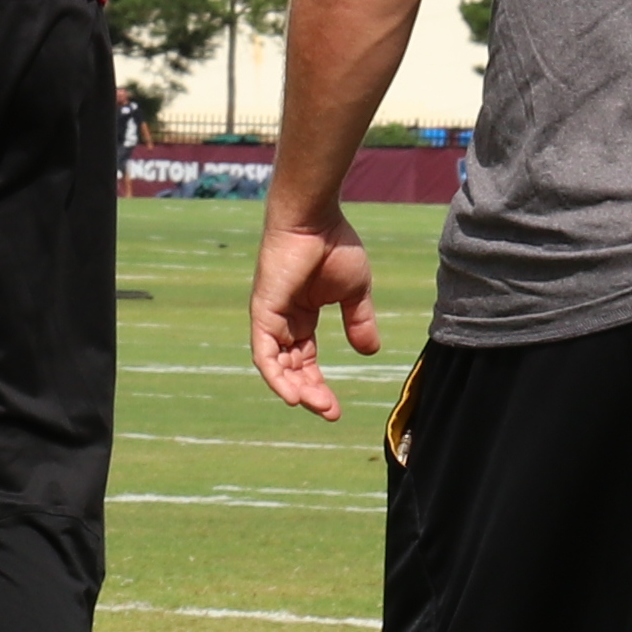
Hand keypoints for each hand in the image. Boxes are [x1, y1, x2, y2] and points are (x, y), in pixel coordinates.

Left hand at [249, 213, 378, 419]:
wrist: (315, 219)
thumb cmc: (333, 245)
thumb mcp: (354, 292)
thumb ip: (359, 322)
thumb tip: (369, 352)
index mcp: (301, 317)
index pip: (305, 361)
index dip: (318, 385)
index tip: (335, 410)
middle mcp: (282, 321)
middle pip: (291, 368)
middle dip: (309, 393)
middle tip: (330, 412)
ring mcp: (269, 317)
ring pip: (277, 366)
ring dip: (295, 390)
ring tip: (317, 406)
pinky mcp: (262, 312)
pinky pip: (264, 352)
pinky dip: (275, 375)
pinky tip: (290, 396)